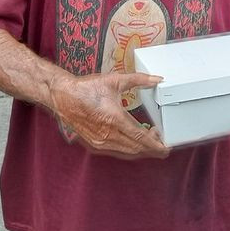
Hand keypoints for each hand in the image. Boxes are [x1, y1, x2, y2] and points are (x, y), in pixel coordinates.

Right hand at [49, 72, 170, 159]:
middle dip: (152, 147)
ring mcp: (100, 141)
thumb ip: (139, 80)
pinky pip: (117, 150)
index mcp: (114, 119)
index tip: (166, 147)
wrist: (63, 96)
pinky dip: (128, 148)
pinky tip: (134, 141)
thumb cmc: (86, 89)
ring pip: (127, 151)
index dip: (155, 144)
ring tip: (151, 139)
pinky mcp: (95, 143)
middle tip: (162, 141)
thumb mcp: (115, 80)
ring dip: (141, 148)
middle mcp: (108, 134)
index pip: (140, 137)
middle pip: (136, 148)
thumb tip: (157, 79)